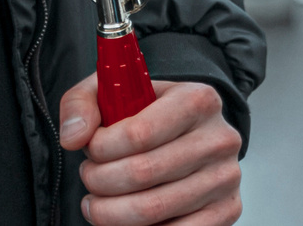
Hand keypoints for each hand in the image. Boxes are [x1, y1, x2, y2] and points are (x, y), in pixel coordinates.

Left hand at [60, 77, 240, 225]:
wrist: (189, 130)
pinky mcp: (229, 210)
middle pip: (143, 173)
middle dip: (99, 181)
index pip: (138, 134)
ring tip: (96, 202)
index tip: (89, 150)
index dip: (100, 149)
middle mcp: (219, 138)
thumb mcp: (112, 91)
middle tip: (89, 177)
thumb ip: (81, 104)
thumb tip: (73, 138)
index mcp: (197, 99)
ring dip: (110, 212)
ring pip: (153, 209)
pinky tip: (123, 219)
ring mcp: (226, 178)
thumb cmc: (146, 112)